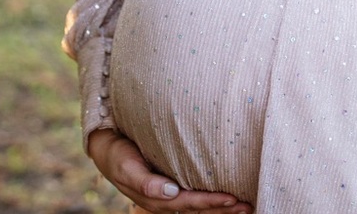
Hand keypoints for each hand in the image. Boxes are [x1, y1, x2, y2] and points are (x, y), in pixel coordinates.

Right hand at [87, 129, 253, 212]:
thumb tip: (171, 192)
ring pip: (199, 206)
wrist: (108, 149)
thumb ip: (146, 183)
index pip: (189, 203)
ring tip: (244, 206)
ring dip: (221, 208)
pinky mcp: (171, 185)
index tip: (231, 199)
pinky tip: (225, 198)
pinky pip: (194, 196)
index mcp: (157, 199)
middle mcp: (166, 200)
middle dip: (223, 210)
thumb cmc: (119, 156)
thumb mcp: (127, 168)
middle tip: (249, 206)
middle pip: (198, 209)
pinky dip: (210, 200)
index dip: (210, 203)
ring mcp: (169, 194)